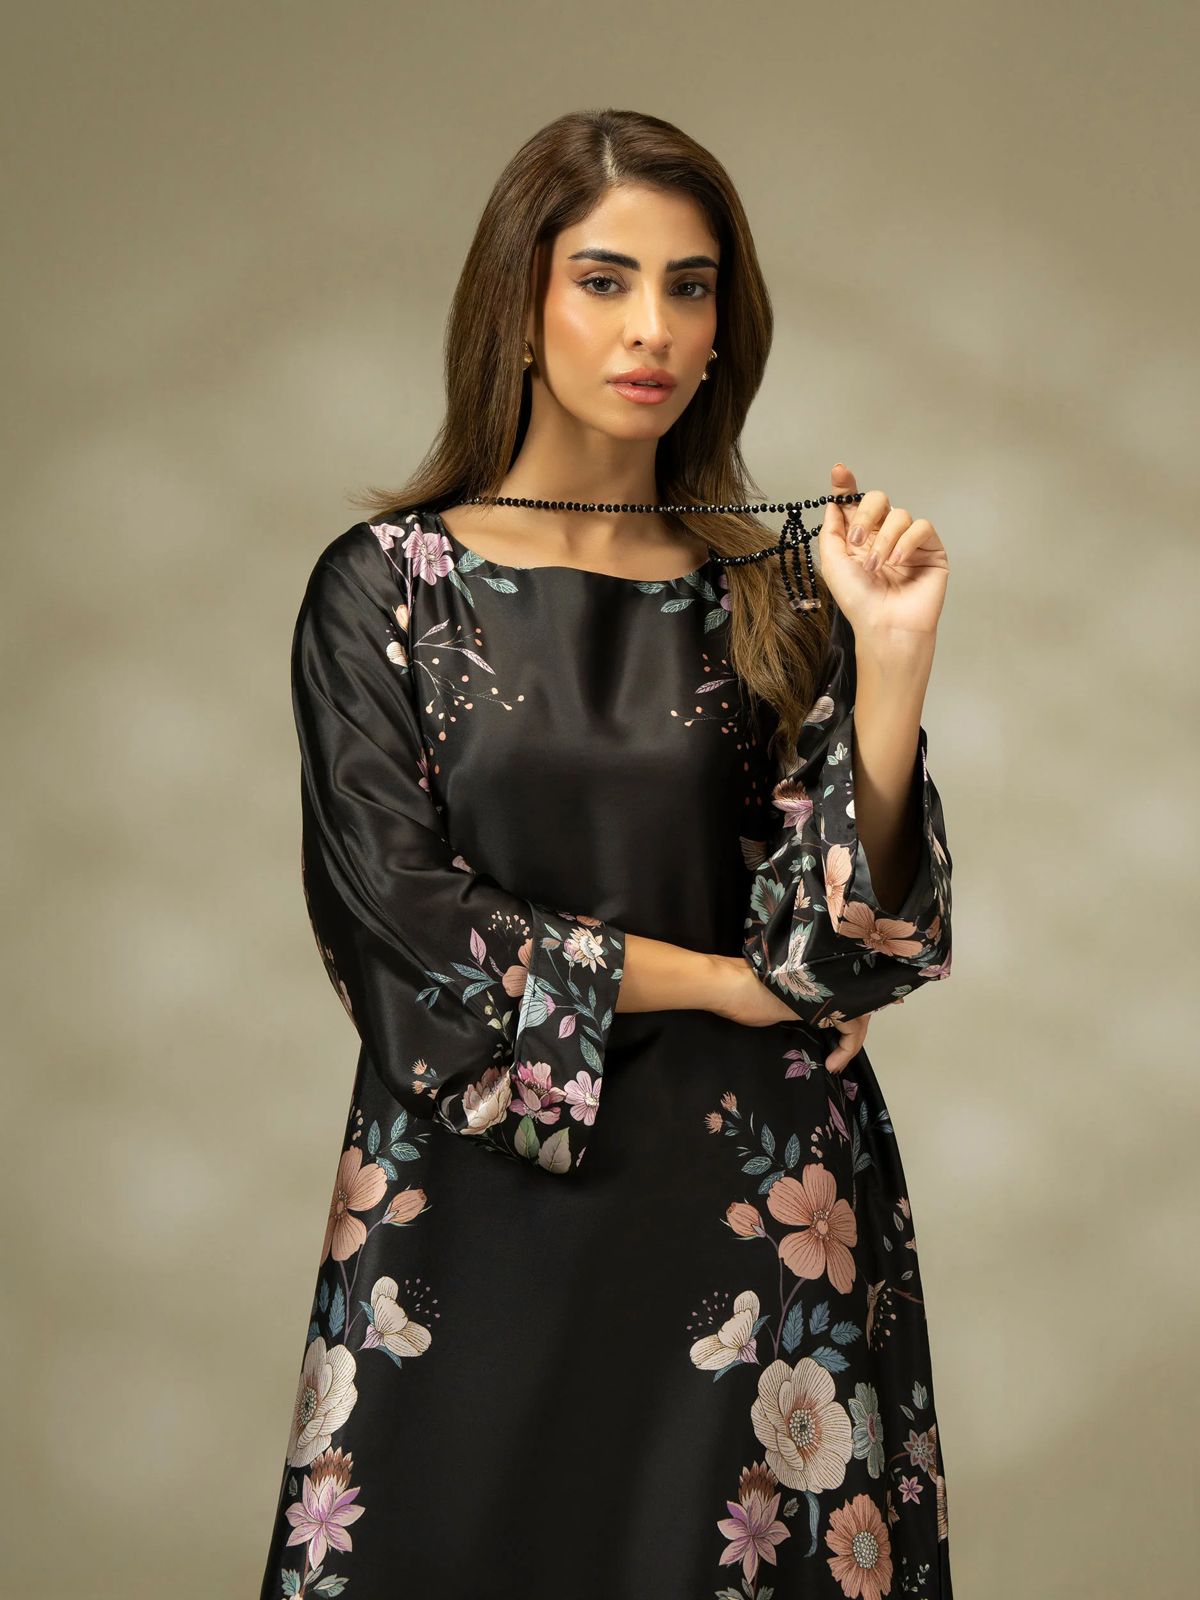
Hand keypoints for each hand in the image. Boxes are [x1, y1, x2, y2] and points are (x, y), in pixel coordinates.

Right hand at [708, 956, 870, 1070]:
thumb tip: (806, 1019)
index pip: (846, 996)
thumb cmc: (743, 995)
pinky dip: (848, 1049)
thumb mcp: (777, 1004)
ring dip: (852, 1044)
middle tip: (838, 1058)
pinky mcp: (826, 1004)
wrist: (730, 986)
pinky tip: (833, 1064)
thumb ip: (798, 1008)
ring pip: (860, 1015)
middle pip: (859, 1003)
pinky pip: (852, 1027)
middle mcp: (825, 981)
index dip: (850, 1017)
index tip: (837, 1046)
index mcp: (815, 980)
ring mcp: (827, 989)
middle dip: (855, 1033)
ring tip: (837, 1063)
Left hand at [821, 463, 948, 640]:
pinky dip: (906, 543)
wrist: (884, 626)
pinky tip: (898, 563)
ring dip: (884, 540)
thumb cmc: (859, 601)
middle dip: (866, 513)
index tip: (839, 472)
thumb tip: (834, 502)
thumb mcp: (833, 563)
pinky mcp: (930, 550)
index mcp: (859, 538)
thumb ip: (832, 530)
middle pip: (878, 499)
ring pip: (899, 514)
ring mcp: (908, 542)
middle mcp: (883, 535)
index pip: (854, 504)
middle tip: (857, 538)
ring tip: (877, 566)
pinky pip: (921, 528)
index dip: (847, 486)